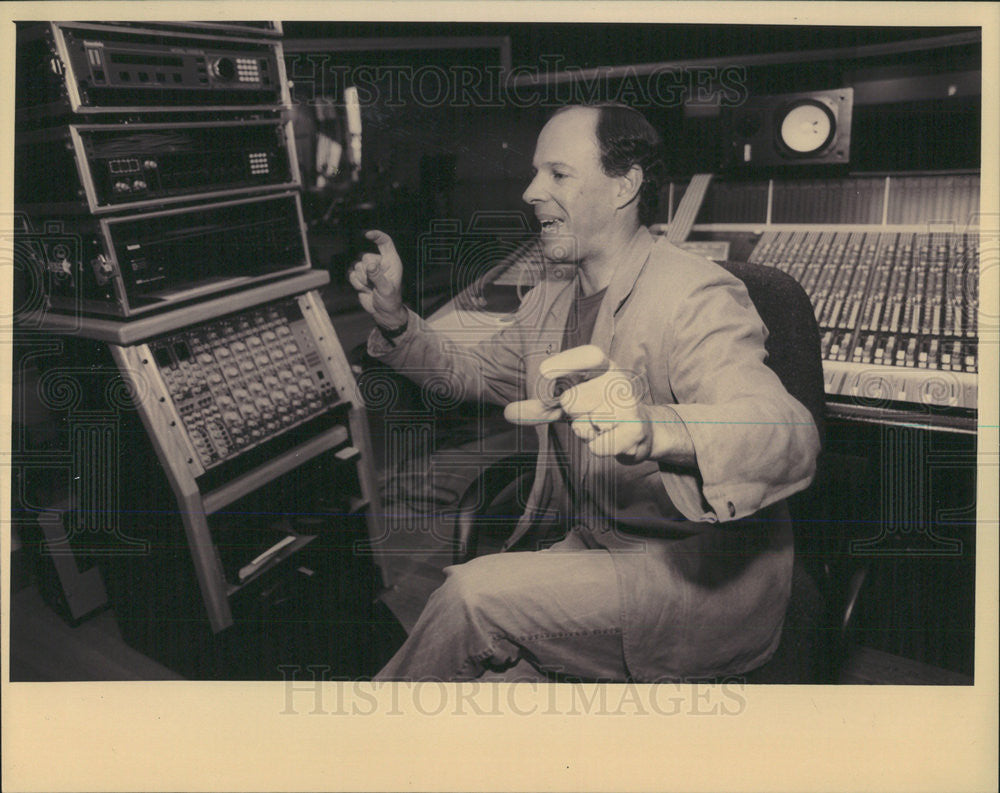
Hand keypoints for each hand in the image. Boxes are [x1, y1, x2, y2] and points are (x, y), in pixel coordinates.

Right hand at [348, 229, 406, 327]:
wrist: (383, 313)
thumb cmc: (390, 301)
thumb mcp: (386, 289)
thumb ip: (378, 276)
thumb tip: (369, 265)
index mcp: (391, 261)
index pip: (385, 242)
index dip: (376, 235)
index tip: (366, 234)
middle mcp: (380, 262)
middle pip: (365, 256)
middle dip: (366, 272)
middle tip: (373, 284)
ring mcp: (368, 269)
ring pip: (356, 265)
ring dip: (361, 279)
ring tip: (370, 288)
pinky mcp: (359, 276)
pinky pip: (350, 273)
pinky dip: (355, 282)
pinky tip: (364, 289)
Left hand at [504, 345, 654, 462]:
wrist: (639, 431)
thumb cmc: (598, 410)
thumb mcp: (569, 404)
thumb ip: (540, 406)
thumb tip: (507, 412)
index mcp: (603, 366)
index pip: (589, 355)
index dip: (565, 361)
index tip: (543, 371)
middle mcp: (619, 380)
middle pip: (571, 401)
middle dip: (572, 414)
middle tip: (589, 412)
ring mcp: (629, 404)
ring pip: (583, 426)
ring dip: (585, 432)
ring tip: (602, 425)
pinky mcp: (635, 429)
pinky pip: (596, 445)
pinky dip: (597, 447)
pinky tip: (610, 437)